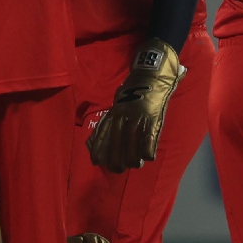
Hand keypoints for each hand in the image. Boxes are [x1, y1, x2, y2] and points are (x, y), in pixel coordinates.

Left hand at [86, 38, 183, 173]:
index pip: (101, 135)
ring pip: (131, 144)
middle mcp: (123, 116)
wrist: (150, 74)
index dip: (98, 150)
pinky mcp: (152, 118)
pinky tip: (148, 157)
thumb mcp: (116, 104)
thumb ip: (107, 123)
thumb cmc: (133, 90)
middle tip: (117, 168)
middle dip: (115, 160)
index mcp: (113, 112)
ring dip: (132, 158)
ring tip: (134, 164)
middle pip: (115, 144)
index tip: (96, 162)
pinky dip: (148, 150)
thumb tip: (90, 144)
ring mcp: (138, 117)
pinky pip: (149, 139)